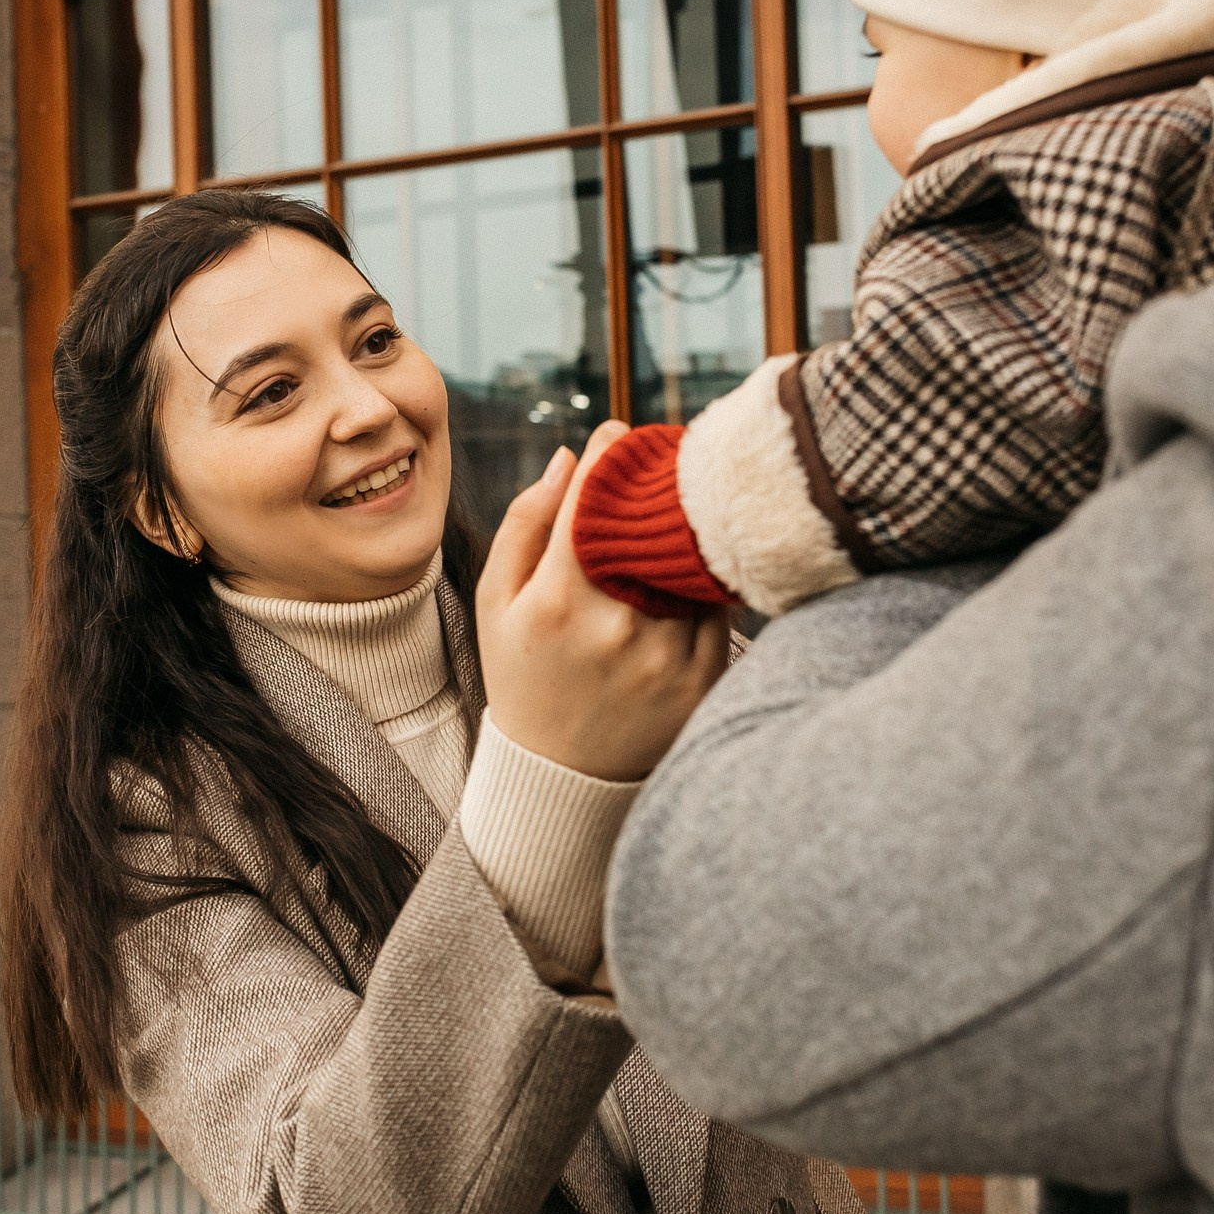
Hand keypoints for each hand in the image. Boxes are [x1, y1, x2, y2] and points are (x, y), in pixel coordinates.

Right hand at [476, 422, 732, 781]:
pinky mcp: (703, 680)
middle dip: (656, 483)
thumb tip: (568, 458)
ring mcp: (665, 655)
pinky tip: (696, 565)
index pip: (593, 501)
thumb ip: (524, 526)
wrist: (564, 780)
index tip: (621, 434)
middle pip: (652, 524)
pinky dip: (708, 578)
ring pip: (691, 560)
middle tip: (662, 458)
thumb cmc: (524, 678)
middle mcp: (615, 626)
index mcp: (556, 601)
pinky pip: (716, 604)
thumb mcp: (496, 605)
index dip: (611, 454)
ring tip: (682, 509)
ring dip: (689, 526)